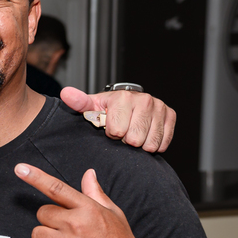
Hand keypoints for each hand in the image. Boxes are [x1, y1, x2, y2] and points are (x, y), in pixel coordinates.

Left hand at [0, 165, 157, 237]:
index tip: (19, 169)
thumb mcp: (114, 213)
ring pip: (37, 233)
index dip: (36, 177)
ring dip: (44, 237)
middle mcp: (74, 224)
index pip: (56, 188)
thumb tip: (88, 174)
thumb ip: (96, 193)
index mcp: (87, 209)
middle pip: (43, 213)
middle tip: (65, 229)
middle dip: (49, 219)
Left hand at [60, 87, 174, 152]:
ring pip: (150, 143)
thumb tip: (66, 93)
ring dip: (140, 144)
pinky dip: (153, 144)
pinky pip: (163, 143)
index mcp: (123, 97)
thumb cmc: (107, 110)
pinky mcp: (170, 115)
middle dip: (126, 140)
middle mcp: (144, 100)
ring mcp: (159, 107)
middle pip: (135, 139)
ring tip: (133, 133)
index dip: (112, 135)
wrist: (126, 104)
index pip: (117, 132)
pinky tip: (145, 135)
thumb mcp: (91, 108)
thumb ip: (79, 103)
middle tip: (123, 131)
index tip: (110, 128)